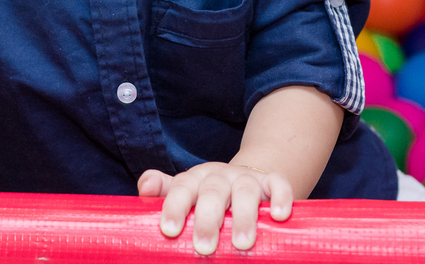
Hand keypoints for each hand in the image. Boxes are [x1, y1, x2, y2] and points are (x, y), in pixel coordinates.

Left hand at [137, 162, 292, 254]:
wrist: (247, 179)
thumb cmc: (208, 197)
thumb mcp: (186, 193)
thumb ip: (163, 192)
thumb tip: (145, 187)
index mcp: (195, 180)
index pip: (181, 188)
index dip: (174, 206)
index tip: (168, 230)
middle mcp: (220, 176)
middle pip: (212, 191)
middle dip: (208, 220)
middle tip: (203, 248)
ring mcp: (247, 178)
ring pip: (245, 191)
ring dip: (243, 217)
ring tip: (241, 244)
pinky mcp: (271, 182)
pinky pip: (278, 183)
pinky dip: (280, 197)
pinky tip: (278, 215)